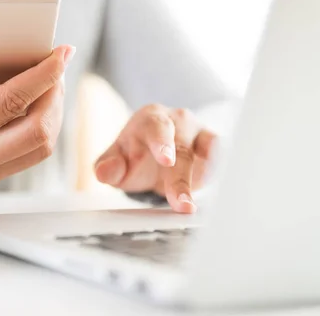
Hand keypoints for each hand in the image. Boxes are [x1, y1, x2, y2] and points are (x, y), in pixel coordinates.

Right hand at [0, 29, 74, 199]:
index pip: (8, 103)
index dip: (41, 76)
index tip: (60, 54)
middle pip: (36, 131)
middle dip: (55, 95)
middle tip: (57, 68)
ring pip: (40, 148)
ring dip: (54, 115)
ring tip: (51, 86)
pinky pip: (30, 157)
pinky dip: (43, 130)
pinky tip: (38, 108)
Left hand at [94, 105, 215, 213]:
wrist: (153, 157)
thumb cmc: (133, 156)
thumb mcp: (115, 162)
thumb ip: (107, 167)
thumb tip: (106, 172)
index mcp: (150, 119)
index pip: (157, 127)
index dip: (162, 143)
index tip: (167, 161)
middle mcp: (178, 121)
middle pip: (182, 146)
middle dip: (182, 177)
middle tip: (181, 203)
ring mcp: (199, 133)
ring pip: (208, 151)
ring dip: (203, 179)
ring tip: (192, 207)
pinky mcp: (215, 148)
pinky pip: (222, 158)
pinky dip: (218, 175)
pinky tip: (214, 197)